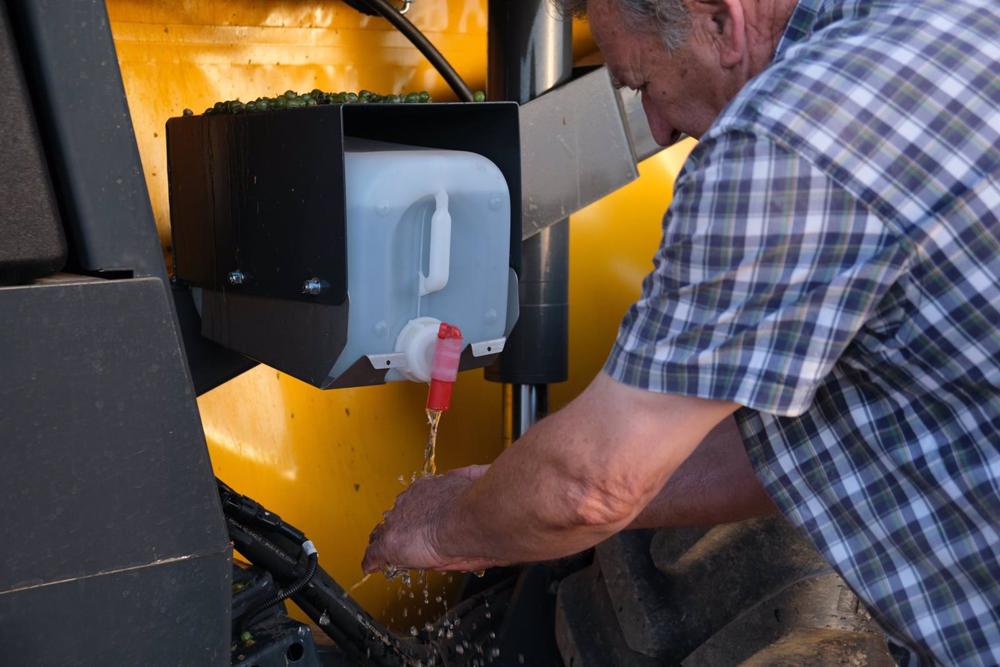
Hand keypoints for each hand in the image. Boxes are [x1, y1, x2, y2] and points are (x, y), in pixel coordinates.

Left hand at [362, 465, 499, 572]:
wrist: (466, 520)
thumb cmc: (476, 507)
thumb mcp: (473, 488)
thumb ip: (471, 482)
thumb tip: (482, 473)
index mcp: (428, 488)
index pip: (415, 500)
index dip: (417, 513)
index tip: (422, 521)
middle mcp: (409, 500)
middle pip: (397, 515)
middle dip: (400, 526)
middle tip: (407, 540)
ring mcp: (397, 521)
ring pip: (384, 531)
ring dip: (386, 541)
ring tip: (383, 553)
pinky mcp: (389, 544)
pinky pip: (374, 554)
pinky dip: (372, 561)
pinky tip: (370, 566)